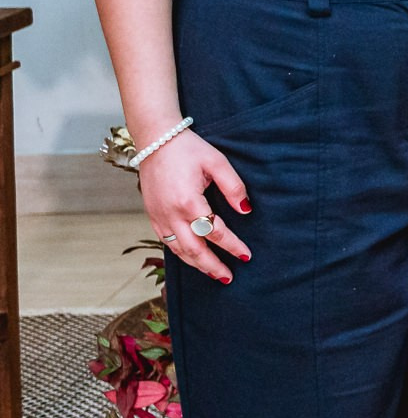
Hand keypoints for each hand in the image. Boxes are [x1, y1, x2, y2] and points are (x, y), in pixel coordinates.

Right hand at [140, 129, 251, 283]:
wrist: (156, 140)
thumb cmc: (189, 149)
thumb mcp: (217, 162)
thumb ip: (234, 186)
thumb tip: (246, 210)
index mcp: (189, 202)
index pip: (215, 232)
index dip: (232, 246)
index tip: (246, 256)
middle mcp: (171, 214)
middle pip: (194, 250)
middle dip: (212, 266)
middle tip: (229, 277)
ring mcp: (158, 217)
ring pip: (178, 250)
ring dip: (196, 264)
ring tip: (213, 274)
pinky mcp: (152, 216)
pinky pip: (165, 242)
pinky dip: (180, 254)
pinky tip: (192, 259)